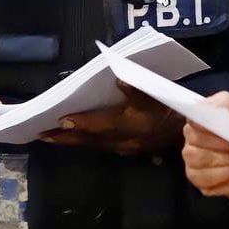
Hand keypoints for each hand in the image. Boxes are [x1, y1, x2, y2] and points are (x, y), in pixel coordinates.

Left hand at [40, 81, 182, 154]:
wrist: (186, 133)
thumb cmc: (169, 110)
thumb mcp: (154, 95)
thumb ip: (134, 87)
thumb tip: (117, 78)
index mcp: (126, 124)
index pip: (96, 124)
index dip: (78, 122)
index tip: (59, 120)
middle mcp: (121, 139)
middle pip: (88, 139)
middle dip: (65, 138)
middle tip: (43, 136)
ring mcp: (123, 148)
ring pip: (93, 145)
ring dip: (73, 142)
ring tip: (54, 138)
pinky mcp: (128, 150)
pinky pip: (102, 147)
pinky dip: (88, 143)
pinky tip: (80, 140)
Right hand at [182, 92, 228, 198]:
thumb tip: (205, 105)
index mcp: (204, 115)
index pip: (192, 116)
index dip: (203, 122)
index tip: (220, 127)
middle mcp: (194, 137)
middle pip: (194, 140)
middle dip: (221, 144)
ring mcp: (194, 160)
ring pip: (198, 160)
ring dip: (225, 160)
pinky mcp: (200, 180)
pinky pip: (202, 179)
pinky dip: (222, 177)